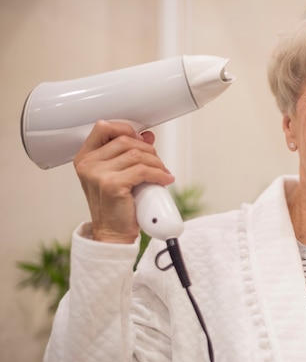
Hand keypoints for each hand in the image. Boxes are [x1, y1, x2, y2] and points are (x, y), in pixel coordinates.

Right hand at [73, 120, 174, 242]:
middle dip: (148, 150)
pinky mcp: (112, 185)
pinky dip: (159, 174)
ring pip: (137, 155)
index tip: (142, 140)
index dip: (127, 129)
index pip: (104, 128)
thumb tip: (148, 136)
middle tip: (157, 163)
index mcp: (85, 158)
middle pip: (125, 140)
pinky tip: (165, 180)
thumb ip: (129, 154)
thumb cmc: (115, 206)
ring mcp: (98, 174)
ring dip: (156, 163)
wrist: (112, 233)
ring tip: (162, 173)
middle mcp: (87, 164)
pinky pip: (143, 171)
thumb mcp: (119, 175)